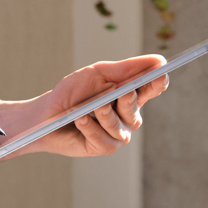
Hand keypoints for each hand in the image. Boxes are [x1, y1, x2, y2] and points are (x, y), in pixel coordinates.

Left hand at [0, 55, 168, 165]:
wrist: (46, 114)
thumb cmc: (72, 92)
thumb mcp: (97, 74)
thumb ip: (125, 69)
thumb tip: (158, 60)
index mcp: (128, 95)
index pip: (149, 89)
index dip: (158, 83)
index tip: (161, 74)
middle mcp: (126, 116)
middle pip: (136, 108)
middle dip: (129, 99)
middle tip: (123, 92)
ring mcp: (116, 133)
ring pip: (120, 126)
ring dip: (106, 114)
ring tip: (94, 106)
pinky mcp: (102, 148)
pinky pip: (104, 139)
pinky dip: (91, 127)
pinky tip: (80, 119)